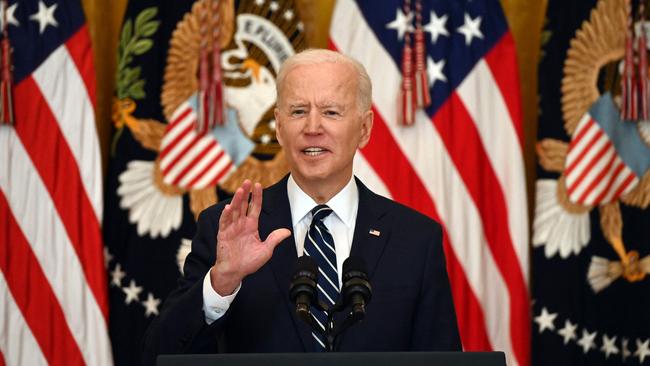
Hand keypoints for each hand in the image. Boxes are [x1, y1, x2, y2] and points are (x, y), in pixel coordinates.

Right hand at [210, 180, 290, 294]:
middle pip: (243, 205)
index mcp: (251, 226)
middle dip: (246, 193)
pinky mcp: (223, 234)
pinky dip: (226, 215)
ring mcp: (231, 228)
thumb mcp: (266, 250)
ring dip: (236, 200)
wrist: (235, 272)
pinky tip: (228, 207)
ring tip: (240, 190)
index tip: (258, 185)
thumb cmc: (249, 262)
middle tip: (248, 181)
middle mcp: (241, 224)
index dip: (257, 196)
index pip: (254, 207)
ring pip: (234, 210)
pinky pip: (224, 222)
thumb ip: (274, 239)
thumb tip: (287, 232)